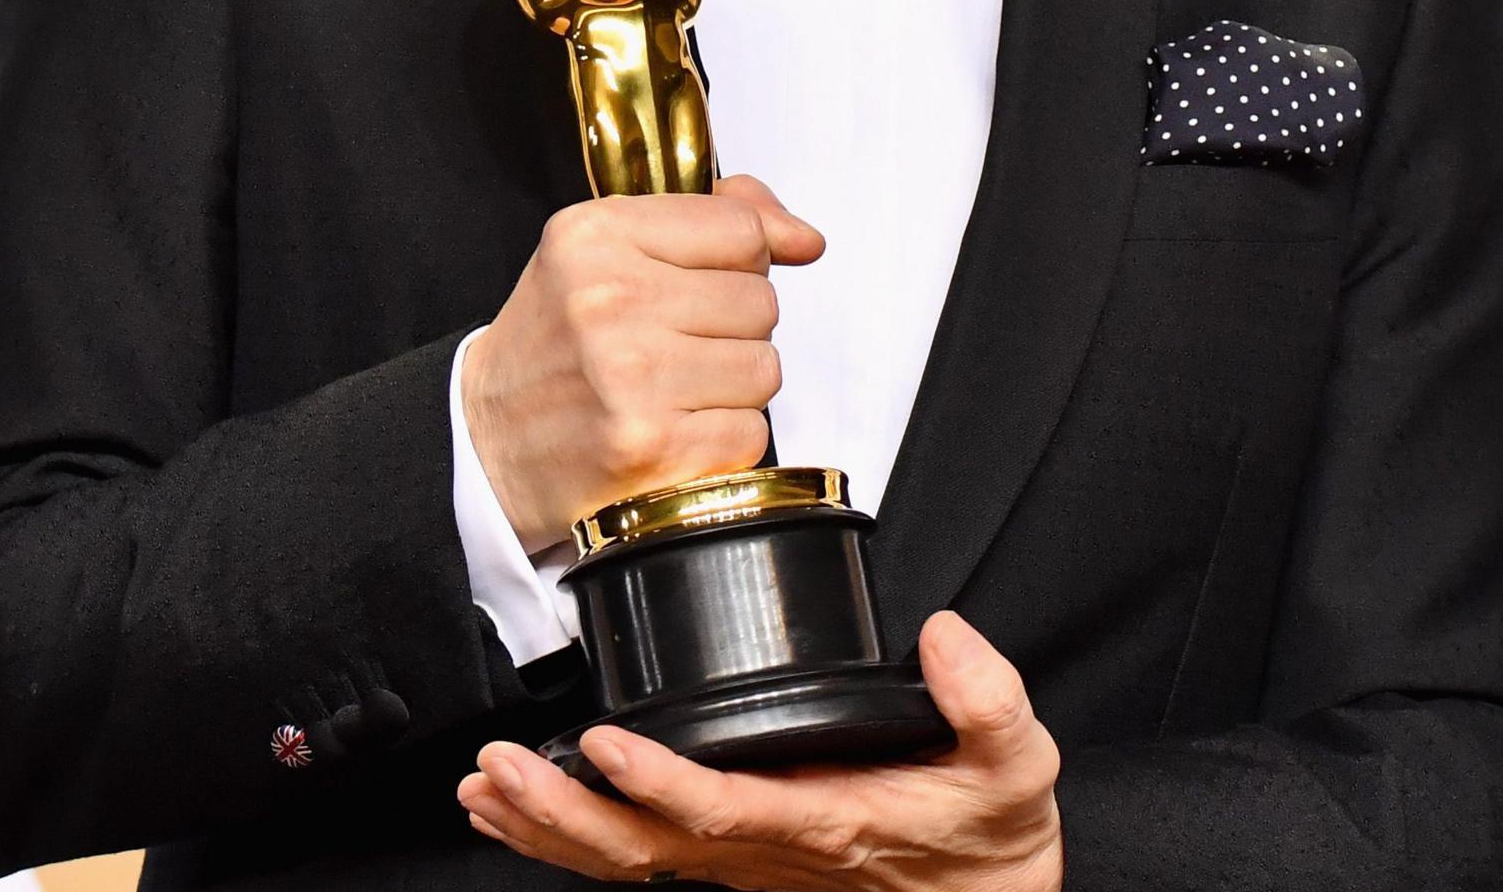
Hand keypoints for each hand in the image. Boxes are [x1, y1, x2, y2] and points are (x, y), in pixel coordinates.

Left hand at [457, 611, 1063, 891]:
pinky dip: (569, 841)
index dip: (658, 783)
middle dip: (562, 812)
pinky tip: (520, 818)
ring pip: (628, 866)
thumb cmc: (996, 840)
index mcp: (827, 823)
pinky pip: (636, 864)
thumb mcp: (1018, 766)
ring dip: (548, 830)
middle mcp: (771, 854)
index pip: (724, 809)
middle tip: (499, 768)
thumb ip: (988, 700)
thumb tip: (946, 634)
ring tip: (484, 789)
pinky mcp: (735, 866)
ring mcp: (746, 869)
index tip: (605, 740)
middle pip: (644, 851)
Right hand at [465, 173, 825, 551]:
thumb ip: (709, 221)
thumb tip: (805, 238)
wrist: (485, 446)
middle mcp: (609, 299)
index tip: (709, 282)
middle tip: (673, 346)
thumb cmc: (557, 345)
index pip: (740, 229)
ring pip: (765, 368)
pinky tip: (672, 433)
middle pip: (761, 300)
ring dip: (732, 387)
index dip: (741, 261)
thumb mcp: (606, 252)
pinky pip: (750, 432)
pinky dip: (722, 440)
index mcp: (594, 235)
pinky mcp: (651, 447)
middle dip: (732, 328)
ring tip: (673, 391)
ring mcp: (630, 377)